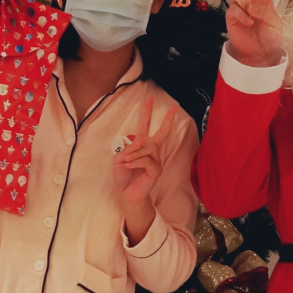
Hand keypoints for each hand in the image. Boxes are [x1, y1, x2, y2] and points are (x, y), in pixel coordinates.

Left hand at [114, 97, 177, 241]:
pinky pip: (146, 160)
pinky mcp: (157, 170)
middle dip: (166, 120)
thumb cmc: (123, 176)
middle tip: (174, 108)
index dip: (146, 112)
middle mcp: (151, 150)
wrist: (126, 193)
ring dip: (134, 154)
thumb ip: (127, 148)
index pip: (145, 126)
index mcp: (141, 145)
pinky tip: (129, 165)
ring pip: (147, 148)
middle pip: (161, 133)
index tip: (149, 98)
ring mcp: (155, 160)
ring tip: (125, 162)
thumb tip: (140, 142)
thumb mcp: (119, 158)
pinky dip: (136, 162)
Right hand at [226, 0, 283, 67]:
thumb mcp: (275, 23)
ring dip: (244, 0)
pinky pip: (234, 8)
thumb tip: (251, 6)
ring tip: (251, 13)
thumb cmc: (271, 38)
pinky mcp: (231, 16)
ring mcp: (240, 7)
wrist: (260, 53)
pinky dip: (242, 15)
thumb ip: (265, 11)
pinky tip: (248, 22)